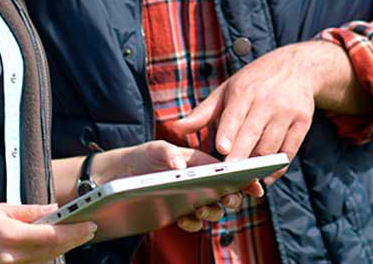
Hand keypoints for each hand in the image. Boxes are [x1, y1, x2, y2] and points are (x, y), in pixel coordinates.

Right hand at [0, 202, 94, 262]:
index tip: (89, 223)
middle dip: (74, 240)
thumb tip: (54, 208)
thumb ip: (29, 211)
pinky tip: (53, 246)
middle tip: (90, 229)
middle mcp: (12, 257)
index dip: (74, 231)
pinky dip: (46, 255)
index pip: (52, 235)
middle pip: (53, 250)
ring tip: (76, 235)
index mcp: (11, 236)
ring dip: (63, 248)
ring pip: (45, 259)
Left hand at [93, 140, 261, 231]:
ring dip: (212, 212)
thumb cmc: (141, 157)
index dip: (245, 177)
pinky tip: (183, 219)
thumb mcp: (153, 149)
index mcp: (201, 162)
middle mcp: (200, 181)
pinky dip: (193, 224)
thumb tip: (181, 167)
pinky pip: (194, 223)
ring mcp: (190, 199)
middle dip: (232, 197)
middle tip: (227, 199)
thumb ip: (168, 153)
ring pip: (213, 210)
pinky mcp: (179, 214)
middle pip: (226, 192)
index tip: (256, 185)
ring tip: (200, 209)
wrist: (116, 178)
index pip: (229, 168)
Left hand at [169, 42, 338, 177]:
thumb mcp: (227, 90)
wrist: (297, 67)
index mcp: (245, 91)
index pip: (235, 114)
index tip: (221, 150)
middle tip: (229, 176)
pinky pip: (289, 152)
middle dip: (242, 156)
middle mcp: (268, 101)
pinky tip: (264, 177)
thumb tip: (175, 129)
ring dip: (257, 166)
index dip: (229, 133)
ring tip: (243, 181)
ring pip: (271, 147)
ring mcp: (288, 112)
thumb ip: (203, 113)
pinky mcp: (303, 123)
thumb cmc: (254, 82)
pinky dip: (276, 168)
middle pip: (253, 134)